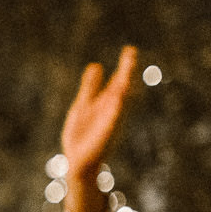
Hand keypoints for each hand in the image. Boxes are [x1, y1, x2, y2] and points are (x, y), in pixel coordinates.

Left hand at [60, 45, 136, 182]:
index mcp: (106, 102)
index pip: (117, 80)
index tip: (130, 49)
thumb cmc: (83, 134)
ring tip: (126, 71)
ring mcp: (110, 121)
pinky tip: (119, 96)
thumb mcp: (84, 104)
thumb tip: (96, 65)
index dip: (124, 66)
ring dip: (124, 86)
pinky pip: (113, 119)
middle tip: (132, 52)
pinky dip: (116, 108)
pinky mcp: (106, 133)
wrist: (78, 162)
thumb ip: (91, 87)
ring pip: (120, 102)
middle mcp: (111, 109)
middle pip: (122, 87)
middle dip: (127, 71)